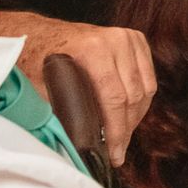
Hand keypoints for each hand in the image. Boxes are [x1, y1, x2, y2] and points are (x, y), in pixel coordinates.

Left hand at [0, 11, 155, 164]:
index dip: (116, 130)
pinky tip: (129, 115)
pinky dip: (142, 100)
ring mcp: (128, 38)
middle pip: (133, 95)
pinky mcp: (136, 40)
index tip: (114, 153)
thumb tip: (83, 146)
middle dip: (126, 129)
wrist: (42, 35)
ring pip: (146, 89)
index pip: (115, 98)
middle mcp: (115, 40)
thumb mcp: (45, 87)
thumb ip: (66, 111)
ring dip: (136, 117)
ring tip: (123, 136)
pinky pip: (148, 78)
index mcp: (92, 49)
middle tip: (118, 151)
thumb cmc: (39, 60)